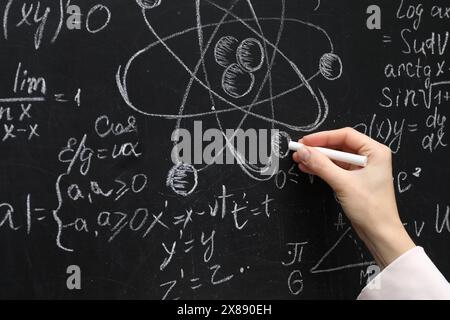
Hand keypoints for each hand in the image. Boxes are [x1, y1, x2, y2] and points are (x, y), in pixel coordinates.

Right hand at [292, 127, 414, 268]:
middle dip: (318, 148)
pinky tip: (308, 167)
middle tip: (300, 150)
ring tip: (300, 159)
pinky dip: (322, 167)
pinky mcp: (354, 179)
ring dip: (318, 158)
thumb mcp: (343, 183)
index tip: (306, 142)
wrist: (380, 233)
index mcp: (375, 152)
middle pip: (339, 144)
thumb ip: (321, 165)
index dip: (323, 137)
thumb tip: (304, 152)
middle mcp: (370, 157)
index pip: (345, 135)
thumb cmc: (372, 209)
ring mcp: (362, 168)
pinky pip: (335, 168)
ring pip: (335, 157)